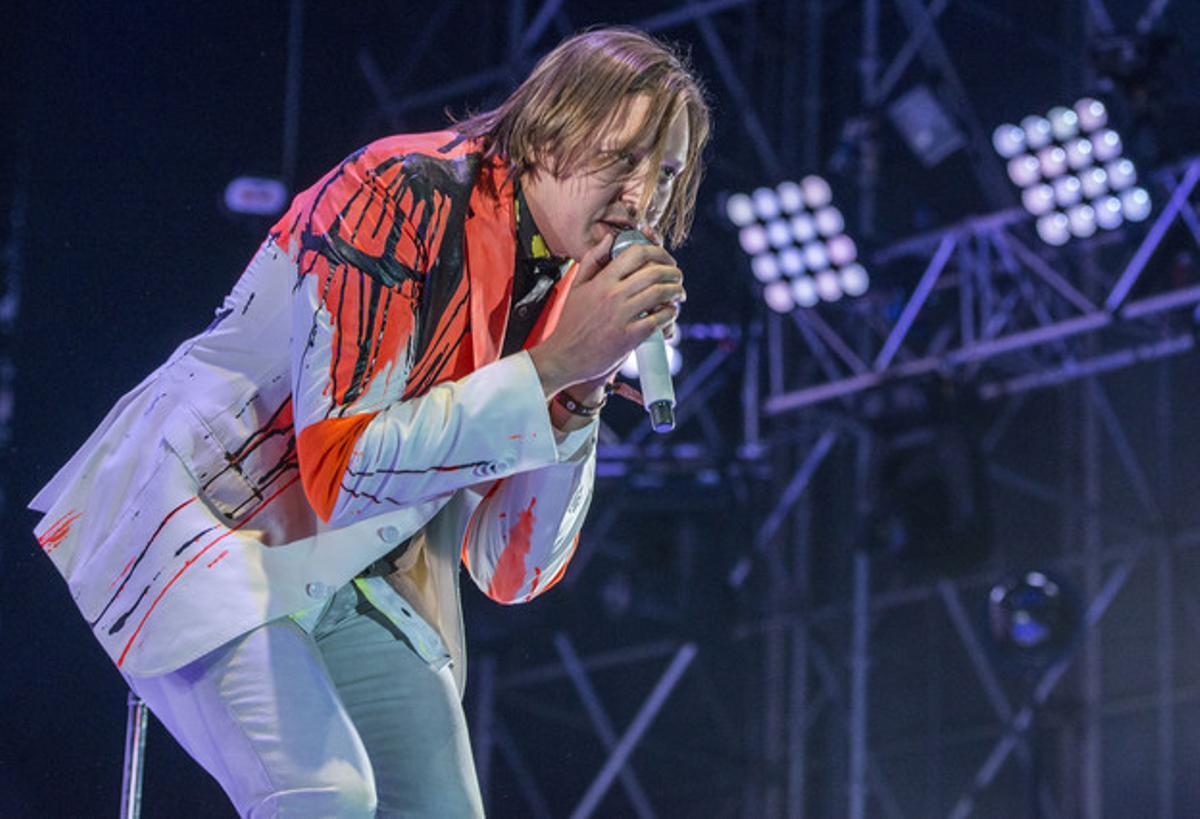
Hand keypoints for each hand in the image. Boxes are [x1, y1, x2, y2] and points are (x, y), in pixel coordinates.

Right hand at [529, 234, 684, 397]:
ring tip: (679, 293)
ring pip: (659, 294)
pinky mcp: (628, 338)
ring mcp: (621, 317)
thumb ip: (592, 260)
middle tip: (678, 277)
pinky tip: (670, 313)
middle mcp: (612, 295)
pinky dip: (670, 314)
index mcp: (602, 281)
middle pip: (654, 272)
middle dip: (673, 272)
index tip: (665, 259)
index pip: (636, 253)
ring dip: (676, 291)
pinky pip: (657, 320)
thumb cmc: (571, 322)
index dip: (657, 252)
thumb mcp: (576, 287)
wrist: (564, 356)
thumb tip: (609, 239)